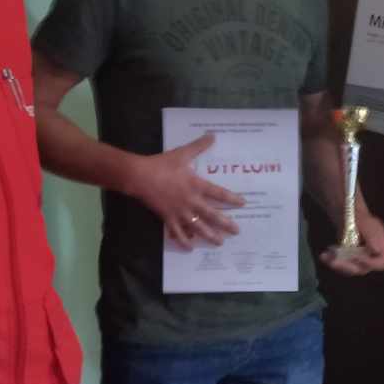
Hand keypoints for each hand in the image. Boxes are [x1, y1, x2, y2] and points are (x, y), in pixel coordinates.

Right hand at [130, 134, 244, 250]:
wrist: (140, 176)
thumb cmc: (162, 164)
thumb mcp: (182, 153)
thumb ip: (198, 146)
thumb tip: (213, 135)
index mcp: (196, 185)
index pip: (219, 193)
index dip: (232, 199)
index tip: (243, 204)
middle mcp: (191, 201)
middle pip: (212, 215)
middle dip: (226, 224)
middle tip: (237, 231)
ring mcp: (180, 212)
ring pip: (198, 227)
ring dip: (210, 236)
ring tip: (219, 242)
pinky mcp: (168, 218)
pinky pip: (178, 233)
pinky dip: (184, 242)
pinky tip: (190, 248)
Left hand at [321, 205, 383, 275]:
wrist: (347, 215)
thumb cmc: (359, 216)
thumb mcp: (366, 223)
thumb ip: (372, 236)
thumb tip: (376, 250)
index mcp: (382, 247)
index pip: (383, 263)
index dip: (371, 263)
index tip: (356, 256)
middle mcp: (372, 256)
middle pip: (364, 269)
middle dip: (347, 266)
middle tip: (334, 261)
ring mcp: (360, 259)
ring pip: (350, 270)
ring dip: (337, 265)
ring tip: (325, 256)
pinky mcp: (349, 260)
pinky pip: (342, 266)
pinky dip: (332, 261)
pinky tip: (324, 255)